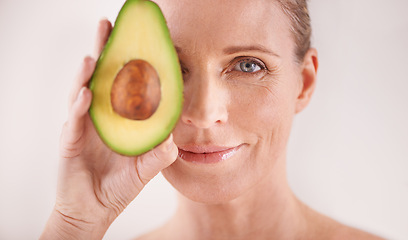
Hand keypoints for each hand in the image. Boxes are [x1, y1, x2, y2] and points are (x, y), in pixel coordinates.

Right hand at [40, 19, 177, 239]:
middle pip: (101, 78)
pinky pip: (75, 120)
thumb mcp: (146, 169)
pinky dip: (80, 106)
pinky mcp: (71, 140)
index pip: (124, 84)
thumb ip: (160, 155)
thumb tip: (175, 138)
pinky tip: (86, 93)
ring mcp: (84, 126)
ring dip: (87, 73)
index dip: (129, 63)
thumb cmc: (119, 187)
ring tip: (93, 55)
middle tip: (107, 27)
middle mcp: (102, 116)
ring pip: (83, 92)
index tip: (138, 42)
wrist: (95, 210)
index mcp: (120, 118)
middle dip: (104, 52)